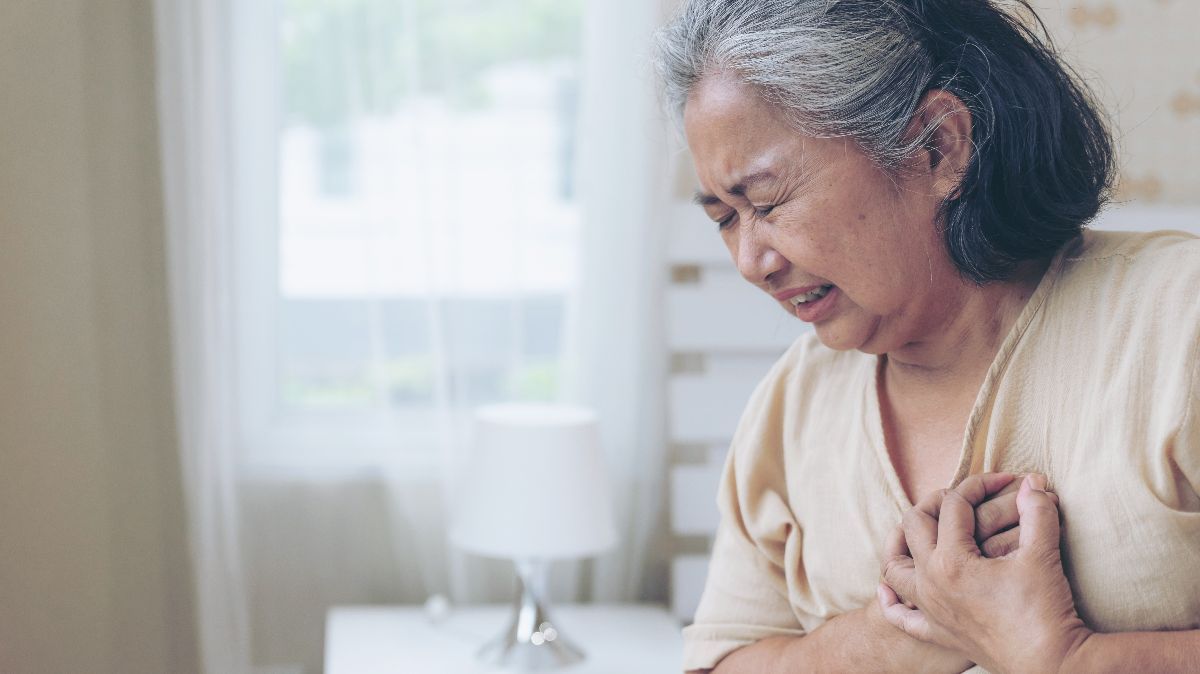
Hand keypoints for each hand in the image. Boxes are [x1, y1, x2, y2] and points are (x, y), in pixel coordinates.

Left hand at [879, 475, 1091, 673]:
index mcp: (951, 561)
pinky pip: (901, 616)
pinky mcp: (938, 633)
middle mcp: (930, 582)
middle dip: (936, 503)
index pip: (954, 505)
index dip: (979, 485)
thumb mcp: (1043, 554)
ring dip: (903, 543)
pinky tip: (888, 589)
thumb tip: (1033, 482)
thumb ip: (1037, 512)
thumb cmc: (1046, 610)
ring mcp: (930, 609)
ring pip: (895, 567)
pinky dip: (891, 600)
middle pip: (914, 524)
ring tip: (923, 530)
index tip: (1006, 481)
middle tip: (965, 498)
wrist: (1052, 666)